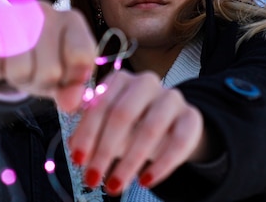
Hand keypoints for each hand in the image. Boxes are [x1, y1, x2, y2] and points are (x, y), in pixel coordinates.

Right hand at [0, 0, 96, 111]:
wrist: (1, 37)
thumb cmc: (40, 59)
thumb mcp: (61, 74)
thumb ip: (72, 88)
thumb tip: (71, 104)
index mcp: (72, 21)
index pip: (81, 57)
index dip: (71, 78)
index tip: (64, 76)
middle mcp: (45, 11)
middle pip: (49, 72)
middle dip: (40, 82)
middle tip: (34, 72)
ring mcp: (13, 11)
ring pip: (19, 71)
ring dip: (16, 78)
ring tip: (16, 65)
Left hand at [67, 70, 206, 194]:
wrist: (170, 126)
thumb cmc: (129, 125)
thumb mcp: (106, 125)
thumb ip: (88, 130)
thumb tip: (73, 146)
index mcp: (120, 79)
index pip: (100, 104)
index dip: (87, 133)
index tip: (77, 159)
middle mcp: (146, 82)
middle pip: (123, 113)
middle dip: (104, 149)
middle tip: (92, 178)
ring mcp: (172, 97)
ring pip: (151, 128)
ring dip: (129, 162)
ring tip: (114, 186)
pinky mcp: (192, 116)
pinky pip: (180, 141)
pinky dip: (161, 165)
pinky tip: (145, 181)